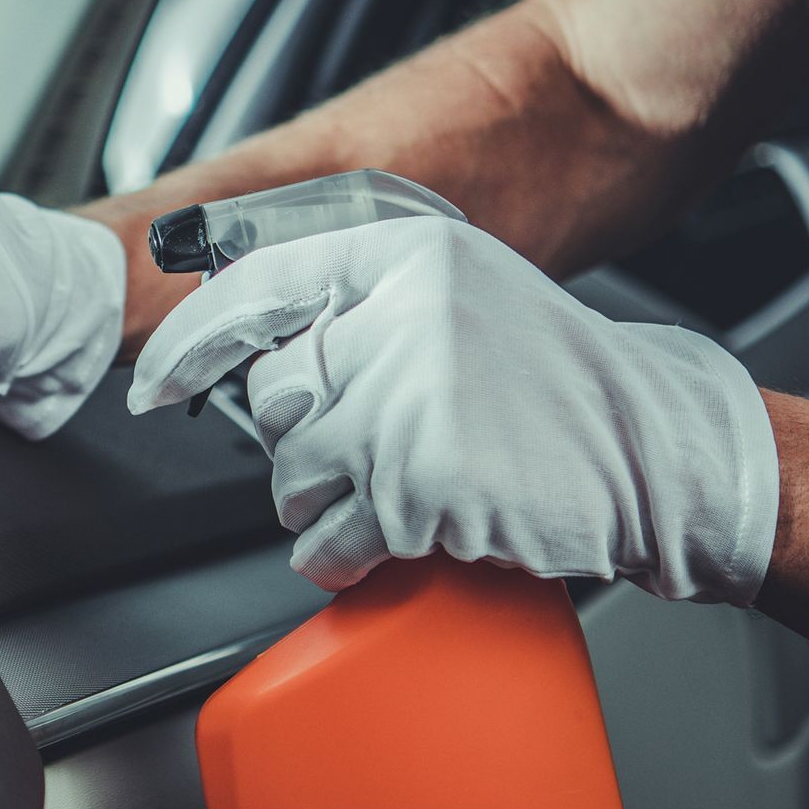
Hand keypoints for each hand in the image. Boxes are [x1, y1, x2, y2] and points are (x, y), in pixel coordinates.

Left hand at [128, 217, 779, 602]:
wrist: (655, 446)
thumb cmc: (550, 384)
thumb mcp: (455, 301)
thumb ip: (358, 310)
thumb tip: (245, 356)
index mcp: (408, 255)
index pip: (260, 286)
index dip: (194, 342)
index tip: (153, 383)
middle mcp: (405, 314)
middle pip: (273, 399)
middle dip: (303, 443)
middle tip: (373, 449)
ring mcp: (414, 397)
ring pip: (292, 476)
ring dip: (325, 505)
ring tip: (400, 491)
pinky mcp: (424, 480)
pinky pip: (329, 537)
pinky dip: (346, 554)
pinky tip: (400, 535)